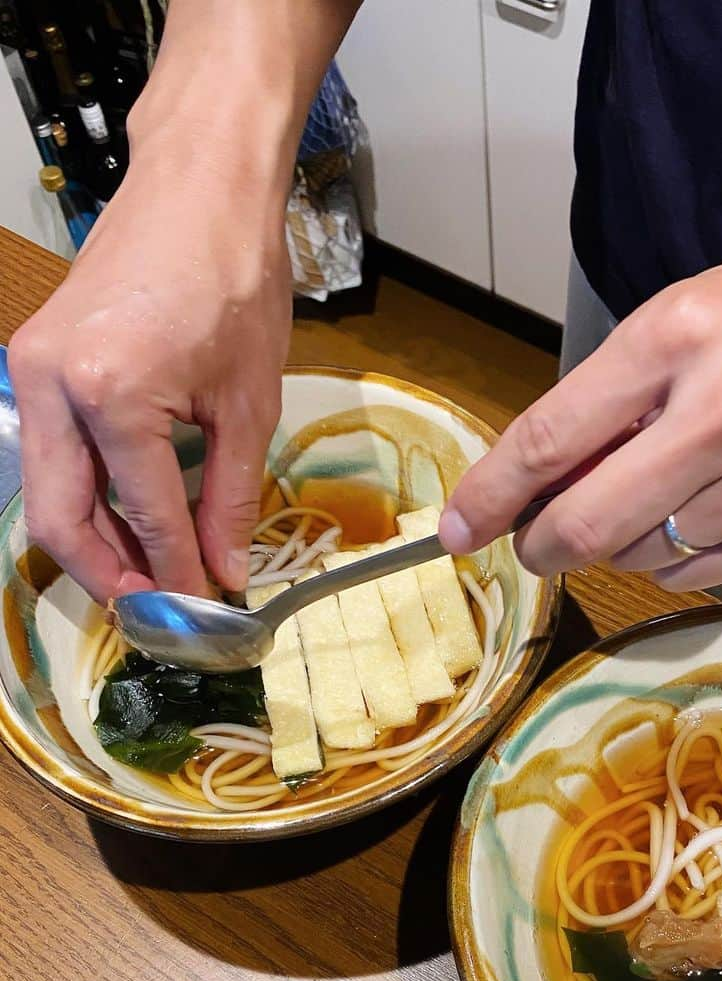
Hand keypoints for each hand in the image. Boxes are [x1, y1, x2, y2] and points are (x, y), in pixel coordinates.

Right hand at [8, 157, 290, 604]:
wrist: (200, 187)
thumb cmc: (236, 279)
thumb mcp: (249, 402)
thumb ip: (230, 497)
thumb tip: (224, 570)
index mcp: (111, 395)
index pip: (146, 515)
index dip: (178, 574)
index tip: (207, 613)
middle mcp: (51, 386)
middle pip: (60, 520)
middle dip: (109, 576)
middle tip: (159, 613)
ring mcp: (32, 370)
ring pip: (48, 492)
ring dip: (96, 543)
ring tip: (152, 576)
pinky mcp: (35, 360)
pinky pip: (53, 453)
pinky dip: (89, 495)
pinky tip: (133, 519)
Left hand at [440, 174, 721, 588]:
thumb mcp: (692, 312)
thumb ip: (612, 392)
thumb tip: (537, 481)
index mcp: (680, 339)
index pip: (552, 439)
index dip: (489, 495)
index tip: (456, 530)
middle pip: (585, 525)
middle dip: (541, 543)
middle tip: (536, 536)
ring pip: (635, 558)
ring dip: (615, 541)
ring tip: (653, 491)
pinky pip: (690, 577)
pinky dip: (669, 557)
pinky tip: (697, 512)